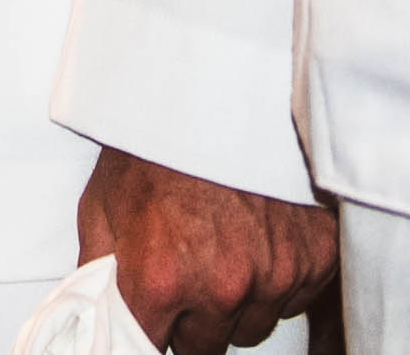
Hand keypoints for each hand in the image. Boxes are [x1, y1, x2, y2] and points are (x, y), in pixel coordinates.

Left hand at [76, 143, 337, 350]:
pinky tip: (260, 233)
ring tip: (226, 242)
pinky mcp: (314, 257)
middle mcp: (220, 286)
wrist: (220, 81)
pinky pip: (295, 296)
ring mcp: (274, 274)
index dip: (151, 335)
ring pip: (254, 324)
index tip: (155, 323)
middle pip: (207, 347)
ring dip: (240, 300)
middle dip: (195, 319)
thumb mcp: (103, 206)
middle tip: (190, 267)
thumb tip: (95, 317)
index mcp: (160, 279)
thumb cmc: (160, 138)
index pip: (150, 353)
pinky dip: (280, 275)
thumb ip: (99, 275)